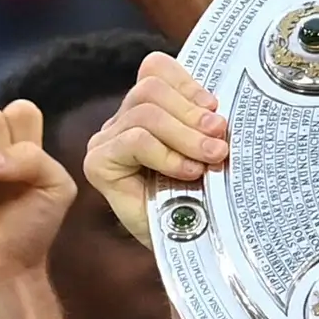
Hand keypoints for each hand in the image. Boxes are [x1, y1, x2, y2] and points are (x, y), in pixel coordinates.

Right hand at [84, 52, 226, 249]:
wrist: (191, 249)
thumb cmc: (203, 201)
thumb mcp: (209, 151)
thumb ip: (206, 123)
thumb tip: (217, 108)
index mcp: (147, 109)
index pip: (155, 69)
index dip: (187, 84)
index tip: (214, 109)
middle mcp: (122, 121)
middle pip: (151, 89)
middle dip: (192, 114)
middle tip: (220, 140)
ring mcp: (106, 141)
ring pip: (145, 114)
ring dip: (186, 136)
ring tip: (210, 159)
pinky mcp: (98, 164)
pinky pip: (135, 141)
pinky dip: (166, 154)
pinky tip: (187, 173)